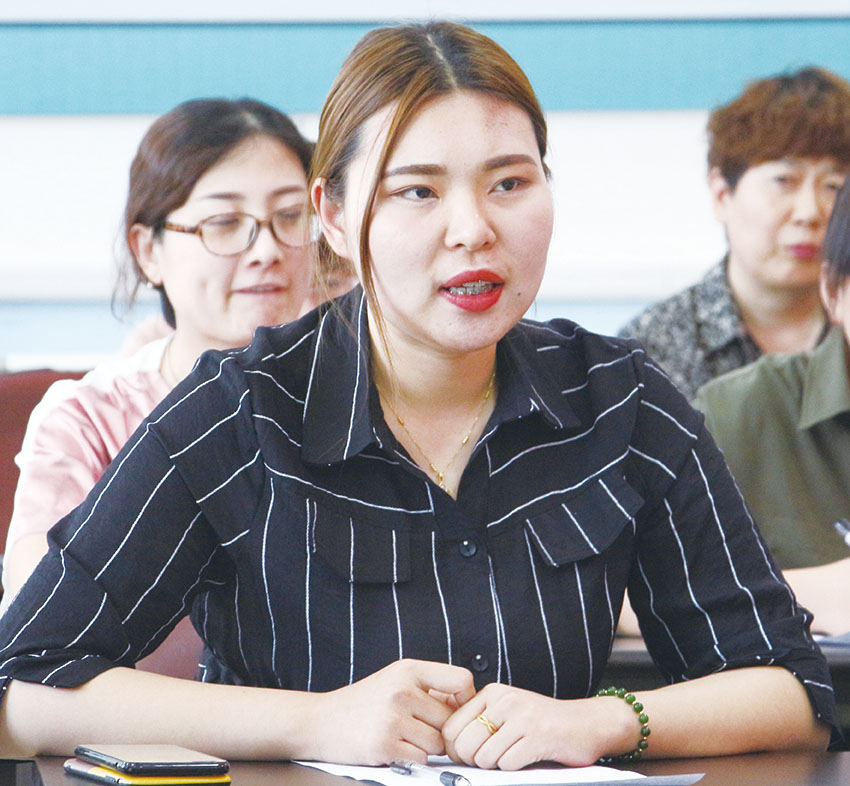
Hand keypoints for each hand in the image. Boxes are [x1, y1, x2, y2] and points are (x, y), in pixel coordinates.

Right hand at [310, 659, 474, 764]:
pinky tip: (392, 747)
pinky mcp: (385, 745)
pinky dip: (411, 759)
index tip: (455, 709)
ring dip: (425, 746)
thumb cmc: (363, 703)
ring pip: (438, 743)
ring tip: (401, 735)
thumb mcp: (395, 680)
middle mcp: (402, 690)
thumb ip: (429, 687)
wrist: (320, 721)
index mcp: (408, 669)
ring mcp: (393, 718)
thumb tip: (469, 703)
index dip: (465, 699)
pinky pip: (421, 759)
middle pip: (450, 719)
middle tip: (416, 728)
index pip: (462, 680)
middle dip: (438, 729)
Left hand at [442, 683, 634, 769]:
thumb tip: (448, 744)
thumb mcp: (507, 710)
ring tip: (511, 755)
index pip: (451, 726)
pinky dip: (514, 768)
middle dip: (472, 761)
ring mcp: (522, 717)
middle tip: (489, 760)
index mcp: (492, 693)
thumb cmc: (543, 722)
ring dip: (495, 765)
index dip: (453, 749)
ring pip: (484, 757)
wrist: (586, 723)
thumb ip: (480, 720)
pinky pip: (508, 764)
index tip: (465, 756)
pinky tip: (526, 757)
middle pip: (464, 743)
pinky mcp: (538, 736)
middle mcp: (505, 700)